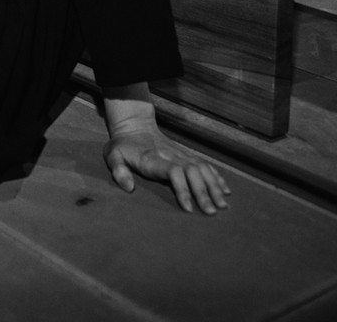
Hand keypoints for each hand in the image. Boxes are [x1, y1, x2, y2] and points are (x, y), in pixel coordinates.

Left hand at [103, 125, 230, 214]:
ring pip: (202, 167)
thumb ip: (118, 170)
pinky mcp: (185, 154)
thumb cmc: (122, 145)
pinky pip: (204, 164)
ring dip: (213, 185)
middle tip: (211, 212)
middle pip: (192, 171)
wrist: (134, 125)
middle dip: (203, 192)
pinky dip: (216, 176)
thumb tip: (128, 187)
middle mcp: (171, 155)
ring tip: (223, 205)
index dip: (183, 189)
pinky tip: (225, 189)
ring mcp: (180, 154)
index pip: (173, 172)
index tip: (188, 208)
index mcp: (153, 159)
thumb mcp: (112, 155)